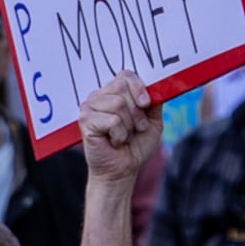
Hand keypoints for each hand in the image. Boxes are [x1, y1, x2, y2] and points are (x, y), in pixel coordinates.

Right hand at [76, 72, 160, 191]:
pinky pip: (112, 120)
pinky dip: (120, 134)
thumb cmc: (135, 146)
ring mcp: (89, 107)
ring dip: (128, 126)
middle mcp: (100, 96)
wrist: (123, 170)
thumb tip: (159, 87)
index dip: (138, 87)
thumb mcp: (153, 122)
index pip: (126, 75)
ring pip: (118, 104)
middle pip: (123, 88)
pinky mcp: (85, 120)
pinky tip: (113, 141)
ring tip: (123, 136)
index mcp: (114, 92)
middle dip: (136, 112)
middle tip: (134, 128)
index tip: (146, 103)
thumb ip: (155, 103)